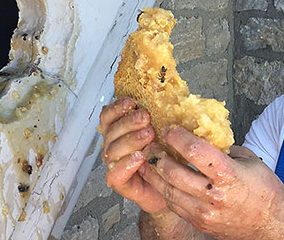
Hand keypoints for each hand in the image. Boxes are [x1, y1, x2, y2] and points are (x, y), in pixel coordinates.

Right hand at [99, 97, 167, 213]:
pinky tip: (138, 157)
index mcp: (121, 131)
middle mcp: (115, 146)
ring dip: (130, 140)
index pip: (109, 116)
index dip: (117, 108)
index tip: (132, 102)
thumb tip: (170, 96)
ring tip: (148, 135)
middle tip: (145, 118)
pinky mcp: (121, 183)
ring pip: (112, 150)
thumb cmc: (169, 159)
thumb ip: (163, 116)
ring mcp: (116, 164)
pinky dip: (125, 164)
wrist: (174, 187)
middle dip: (128, 122)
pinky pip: (115, 174)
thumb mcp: (167, 132)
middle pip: (111, 131)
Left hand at [139, 126, 283, 239]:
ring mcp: (204, 213)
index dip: (177, 137)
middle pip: (173, 172)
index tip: (169, 129)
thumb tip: (203, 136)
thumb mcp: (249, 160)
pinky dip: (165, 190)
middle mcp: (213, 195)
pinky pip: (174, 204)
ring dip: (155, 174)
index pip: (194, 151)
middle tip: (152, 144)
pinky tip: (161, 179)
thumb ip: (224, 149)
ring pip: (167, 191)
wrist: (272, 224)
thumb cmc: (265, 190)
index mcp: (228, 174)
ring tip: (149, 160)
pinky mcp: (199, 223)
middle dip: (158, 155)